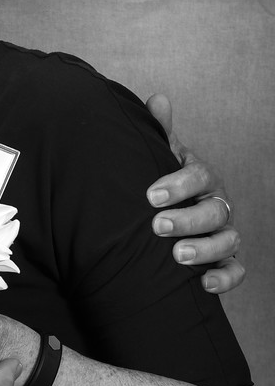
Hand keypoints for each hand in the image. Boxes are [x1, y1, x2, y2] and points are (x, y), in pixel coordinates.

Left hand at [145, 94, 243, 294]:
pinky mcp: (226, 259)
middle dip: (188, 219)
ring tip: (177, 256)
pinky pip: (236, 270)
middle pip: (215, 210)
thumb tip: (157, 99)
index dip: (178, 184)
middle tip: (158, 226)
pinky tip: (205, 285)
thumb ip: (159, 132)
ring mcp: (224, 232)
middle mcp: (218, 203)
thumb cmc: (164, 182)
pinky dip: (225, 279)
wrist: (169, 212)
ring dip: (205, 250)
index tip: (150, 196)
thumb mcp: (161, 157)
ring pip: (228, 241)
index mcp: (202, 177)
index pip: (199, 175)